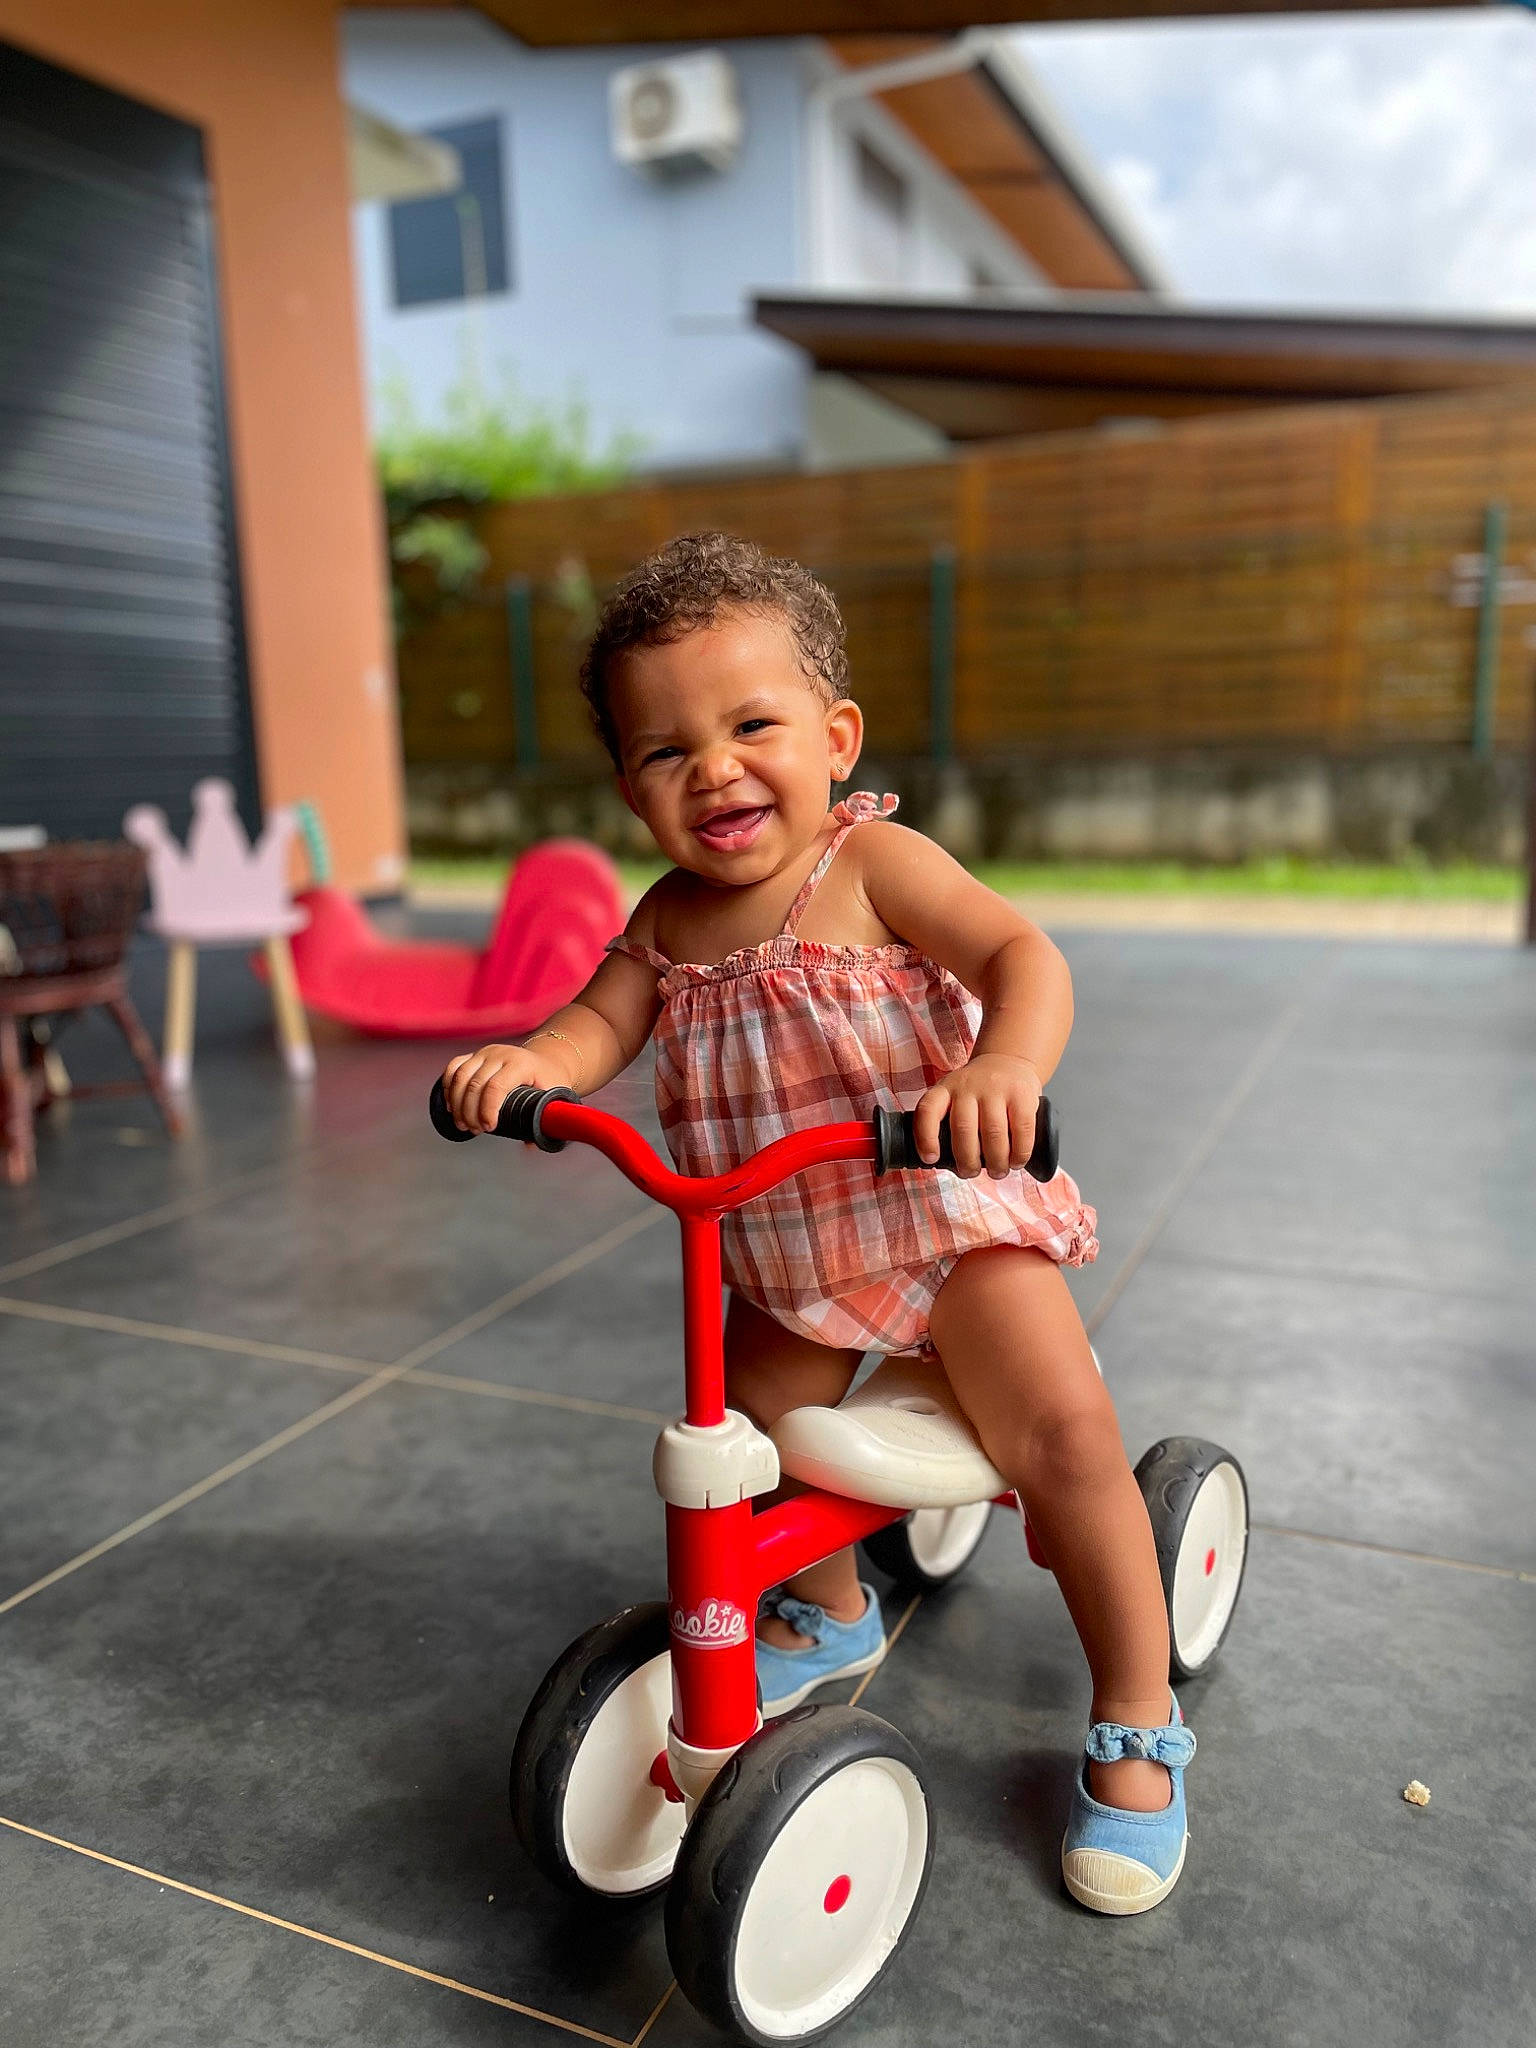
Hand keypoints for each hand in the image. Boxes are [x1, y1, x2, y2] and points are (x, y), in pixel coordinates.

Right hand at [441, 1042, 564, 1133]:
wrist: (545, 1061)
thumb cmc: (549, 1081)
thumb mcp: (553, 1098)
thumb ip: (543, 1122)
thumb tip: (529, 1144)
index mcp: (520, 1063)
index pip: (496, 1086)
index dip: (487, 1110)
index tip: (488, 1128)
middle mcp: (500, 1054)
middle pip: (474, 1084)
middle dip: (470, 1112)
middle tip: (475, 1130)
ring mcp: (485, 1053)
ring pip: (460, 1076)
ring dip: (456, 1103)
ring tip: (462, 1123)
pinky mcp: (475, 1055)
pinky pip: (454, 1067)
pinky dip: (448, 1087)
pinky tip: (451, 1105)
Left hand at [913, 1054, 1041, 1179]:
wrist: (1010, 1060)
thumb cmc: (978, 1091)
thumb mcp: (954, 1095)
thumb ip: (947, 1122)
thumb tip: (947, 1165)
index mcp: (945, 1089)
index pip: (927, 1111)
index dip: (926, 1138)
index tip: (931, 1159)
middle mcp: (968, 1086)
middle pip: (963, 1129)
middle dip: (967, 1161)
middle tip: (971, 1172)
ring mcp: (996, 1088)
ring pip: (993, 1133)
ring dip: (995, 1161)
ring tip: (997, 1172)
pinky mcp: (1022, 1094)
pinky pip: (1022, 1129)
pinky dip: (1020, 1152)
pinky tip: (1017, 1161)